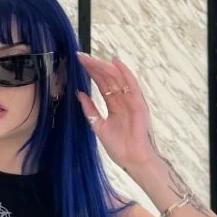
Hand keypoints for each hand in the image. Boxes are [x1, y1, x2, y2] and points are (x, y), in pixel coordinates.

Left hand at [75, 52, 158, 173]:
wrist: (133, 160)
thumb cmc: (120, 147)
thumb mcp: (99, 126)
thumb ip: (90, 110)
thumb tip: (79, 94)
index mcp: (114, 105)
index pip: (101, 84)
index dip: (91, 73)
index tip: (79, 63)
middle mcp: (122, 100)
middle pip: (108, 78)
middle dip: (94, 67)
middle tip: (80, 56)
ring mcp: (131, 101)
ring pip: (117, 78)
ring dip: (104, 66)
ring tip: (91, 58)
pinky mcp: (138, 104)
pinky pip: (131, 85)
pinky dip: (124, 72)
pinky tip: (115, 62)